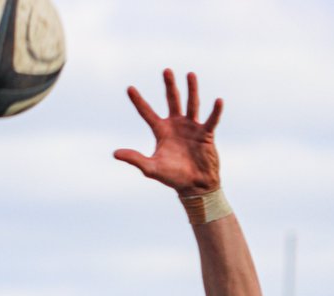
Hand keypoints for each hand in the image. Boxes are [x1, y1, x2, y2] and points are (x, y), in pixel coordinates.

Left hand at [114, 69, 223, 195]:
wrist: (195, 186)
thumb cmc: (172, 177)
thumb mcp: (151, 168)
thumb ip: (135, 159)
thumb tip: (115, 153)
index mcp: (161, 131)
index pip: (147, 113)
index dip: (138, 101)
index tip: (129, 88)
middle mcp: (176, 125)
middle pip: (172, 101)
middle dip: (169, 86)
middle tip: (166, 70)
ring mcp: (192, 128)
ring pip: (192, 104)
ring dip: (191, 90)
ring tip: (190, 74)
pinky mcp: (206, 134)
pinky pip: (211, 120)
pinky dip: (215, 111)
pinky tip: (218, 100)